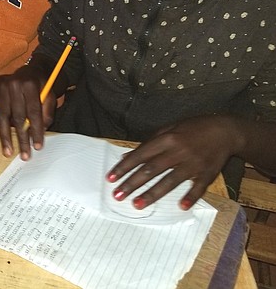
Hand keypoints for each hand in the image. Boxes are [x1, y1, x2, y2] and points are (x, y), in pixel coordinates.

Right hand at [0, 64, 55, 159]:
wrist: (29, 72)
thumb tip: (41, 132)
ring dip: (4, 136)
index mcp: (30, 85)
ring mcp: (1, 88)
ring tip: (7, 151)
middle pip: (17, 116)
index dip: (36, 130)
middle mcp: (13, 85)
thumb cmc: (40, 87)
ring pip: (1, 116)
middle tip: (24, 155)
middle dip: (21, 138)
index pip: (33, 112)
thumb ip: (46, 113)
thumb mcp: (49, 96)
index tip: (37, 146)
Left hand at [106, 115, 242, 210]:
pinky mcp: (207, 173)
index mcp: (166, 139)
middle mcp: (177, 151)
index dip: (124, 167)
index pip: (140, 155)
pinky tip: (180, 206)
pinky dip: (190, 197)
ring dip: (152, 194)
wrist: (224, 131)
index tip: (111, 178)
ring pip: (170, 181)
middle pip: (151, 170)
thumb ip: (148, 143)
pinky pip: (198, 187)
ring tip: (136, 204)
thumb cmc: (192, 129)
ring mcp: (193, 163)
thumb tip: (127, 156)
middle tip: (118, 196)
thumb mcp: (168, 129)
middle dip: (132, 184)